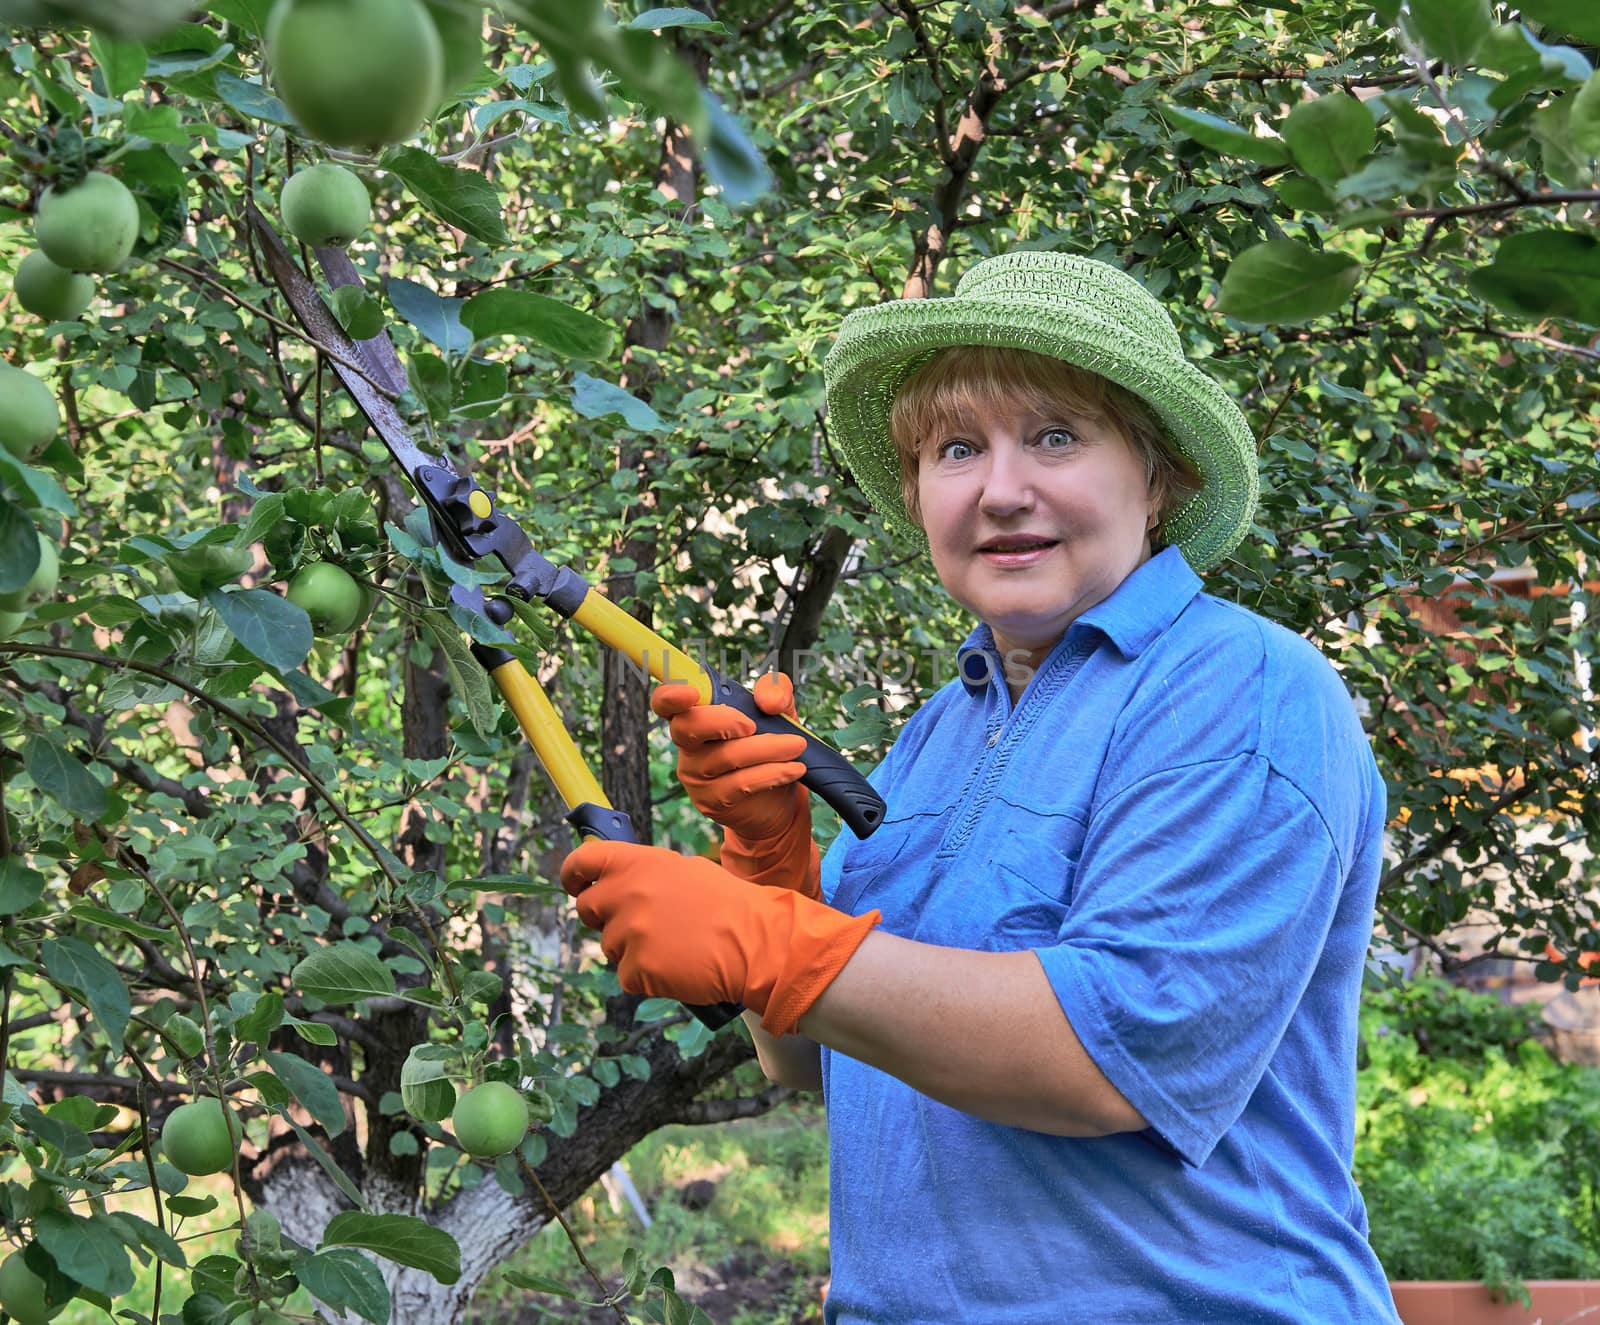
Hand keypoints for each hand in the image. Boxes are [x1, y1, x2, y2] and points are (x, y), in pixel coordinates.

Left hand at [560, 838, 877, 1035]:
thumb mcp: (684, 870)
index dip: (572, 874)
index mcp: (638, 863)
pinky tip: (675, 967)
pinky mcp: (636, 969)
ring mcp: (630, 933)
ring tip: (672, 946)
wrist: (756, 942)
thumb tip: (617, 881)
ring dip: (632, 949)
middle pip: (587, 909)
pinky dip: (647, 976)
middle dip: (605, 918)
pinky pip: (627, 975)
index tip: (575, 885)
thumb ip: (645, 874)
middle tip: (638, 925)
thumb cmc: (727, 905)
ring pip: (609, 946)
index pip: (582, 862)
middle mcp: (627, 894)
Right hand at [653, 673, 819, 896]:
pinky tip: (795, 768)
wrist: (779, 797)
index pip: (666, 702)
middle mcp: (688, 744)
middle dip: (723, 721)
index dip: (669, 696)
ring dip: (767, 748)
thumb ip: (775, 692)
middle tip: (753, 724)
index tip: (691, 692)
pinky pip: (741, 784)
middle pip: (687, 727)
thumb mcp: (779, 711)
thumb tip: (768, 700)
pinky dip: (773, 773)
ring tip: (797, 745)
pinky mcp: (712, 802)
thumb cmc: (769, 743)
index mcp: (695, 713)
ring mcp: (696, 776)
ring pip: (725, 757)